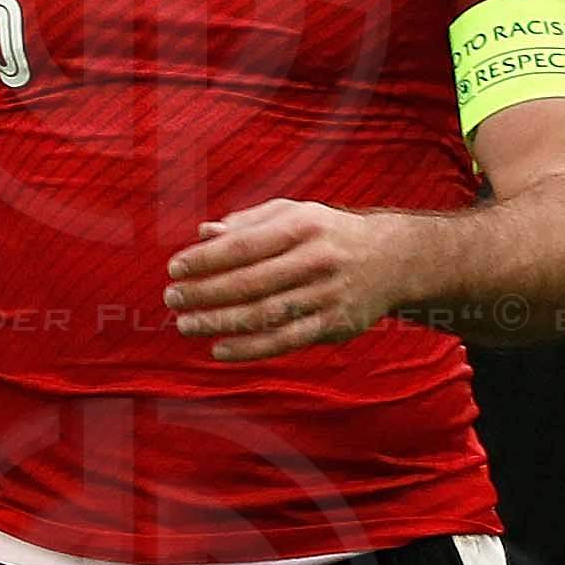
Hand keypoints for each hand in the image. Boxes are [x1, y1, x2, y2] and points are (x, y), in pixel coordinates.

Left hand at [167, 201, 414, 359]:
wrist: (393, 259)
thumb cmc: (326, 234)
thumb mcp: (293, 214)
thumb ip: (247, 223)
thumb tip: (202, 234)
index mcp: (303, 226)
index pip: (245, 244)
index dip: (207, 258)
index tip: (174, 268)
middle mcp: (317, 260)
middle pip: (251, 282)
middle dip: (206, 292)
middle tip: (171, 298)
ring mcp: (327, 295)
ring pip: (266, 314)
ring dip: (220, 322)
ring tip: (185, 324)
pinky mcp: (334, 325)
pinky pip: (286, 341)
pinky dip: (250, 349)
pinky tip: (219, 349)